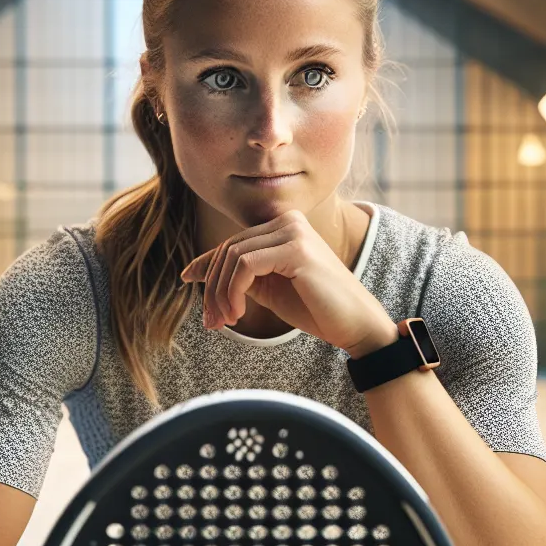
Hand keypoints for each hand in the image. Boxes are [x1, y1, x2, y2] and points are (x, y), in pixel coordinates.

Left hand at [180, 211, 396, 355]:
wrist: (354, 324)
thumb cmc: (314, 308)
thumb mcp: (266, 288)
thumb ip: (236, 276)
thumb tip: (193, 272)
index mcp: (282, 226)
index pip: (232, 244)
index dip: (207, 268)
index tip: (191, 289)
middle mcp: (287, 221)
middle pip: (228, 249)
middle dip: (213, 288)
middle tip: (213, 322)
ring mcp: (293, 231)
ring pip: (233, 257)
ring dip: (222, 294)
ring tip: (228, 321)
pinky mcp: (296, 248)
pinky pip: (246, 266)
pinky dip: (234, 292)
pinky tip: (241, 313)